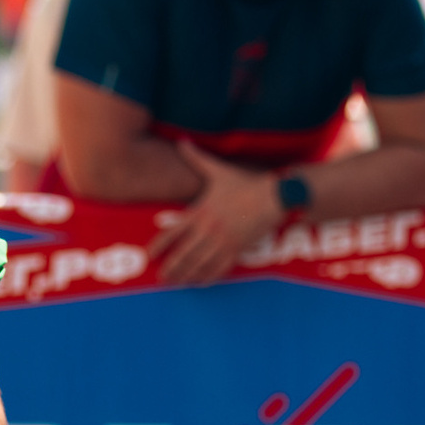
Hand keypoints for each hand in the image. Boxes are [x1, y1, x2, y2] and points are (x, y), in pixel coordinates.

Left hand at [148, 144, 284, 284]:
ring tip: (176, 283)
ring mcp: (223, 242)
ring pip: (200, 264)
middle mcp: (209, 230)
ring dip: (187, 275)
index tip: (151, 255)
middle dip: (172, 267)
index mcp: (201, 212)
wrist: (273, 197)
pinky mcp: (238, 250)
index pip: (174, 232)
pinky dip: (209, 277)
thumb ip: (197, 158)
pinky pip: (220, 268)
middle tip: (162, 278)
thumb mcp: (218, 170)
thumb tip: (182, 141)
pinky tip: (201, 283)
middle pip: (184, 254)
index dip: (161, 245)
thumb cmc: (244, 183)